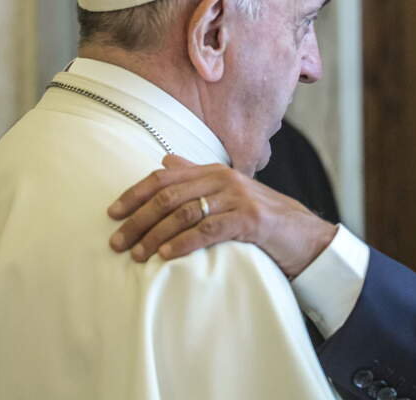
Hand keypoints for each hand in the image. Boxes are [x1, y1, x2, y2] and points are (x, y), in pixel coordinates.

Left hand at [107, 154, 336, 277]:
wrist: (303, 235)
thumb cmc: (261, 218)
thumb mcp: (228, 194)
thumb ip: (196, 177)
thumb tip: (164, 161)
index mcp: (214, 171)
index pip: (164, 177)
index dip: (134, 194)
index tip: (112, 213)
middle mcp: (223, 179)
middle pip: (168, 196)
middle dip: (138, 220)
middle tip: (117, 242)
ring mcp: (237, 198)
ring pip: (184, 213)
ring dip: (155, 235)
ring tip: (138, 254)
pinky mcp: (250, 219)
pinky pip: (208, 230)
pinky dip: (183, 243)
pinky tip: (167, 255)